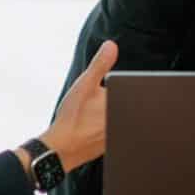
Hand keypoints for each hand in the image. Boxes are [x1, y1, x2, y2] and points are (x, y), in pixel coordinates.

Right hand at [45, 38, 116, 171]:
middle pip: (129, 105)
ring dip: (116, 115)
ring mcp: (122, 134)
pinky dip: (111, 128)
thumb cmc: (71, 117)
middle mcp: (127, 121)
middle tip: (92, 109)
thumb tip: (111, 45)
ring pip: (124, 119)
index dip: (123, 88)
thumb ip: (100, 65)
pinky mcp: (115, 145)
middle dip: (118, 101)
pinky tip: (93, 130)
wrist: (61, 148)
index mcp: (123, 103)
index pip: (134, 90)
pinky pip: (118, 132)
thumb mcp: (84, 85)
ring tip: (91, 119)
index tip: (101, 97)